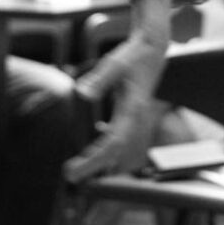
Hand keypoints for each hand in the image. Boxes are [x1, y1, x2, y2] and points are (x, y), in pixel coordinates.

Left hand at [65, 33, 167, 181]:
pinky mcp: (130, 113)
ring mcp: (134, 118)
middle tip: (70, 177)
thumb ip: (99, 80)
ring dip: (99, 160)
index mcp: (132, 110)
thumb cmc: (134, 53)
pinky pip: (117, 137)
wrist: (153, 47)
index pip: (112, 144)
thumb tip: (81, 94)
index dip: (93, 160)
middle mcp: (134, 119)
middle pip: (115, 153)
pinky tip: (93, 145)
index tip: (74, 170)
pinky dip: (104, 146)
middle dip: (93, 168)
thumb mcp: (115, 64)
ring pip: (117, 148)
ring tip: (79, 170)